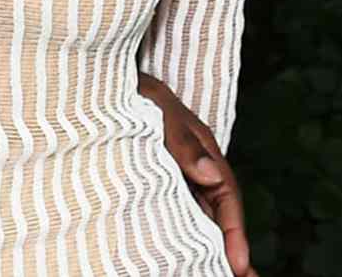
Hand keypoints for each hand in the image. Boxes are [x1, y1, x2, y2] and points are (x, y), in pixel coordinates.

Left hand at [137, 72, 255, 276]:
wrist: (102, 84)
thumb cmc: (135, 91)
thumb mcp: (159, 108)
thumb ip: (185, 141)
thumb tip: (211, 175)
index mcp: (204, 152)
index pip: (226, 196)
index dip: (235, 232)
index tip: (239, 264)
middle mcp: (195, 169)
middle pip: (217, 216)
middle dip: (229, 250)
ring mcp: (176, 178)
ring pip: (197, 219)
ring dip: (208, 248)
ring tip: (216, 276)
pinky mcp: (154, 184)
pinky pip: (173, 215)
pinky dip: (182, 237)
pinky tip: (182, 259)